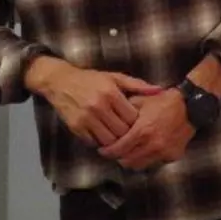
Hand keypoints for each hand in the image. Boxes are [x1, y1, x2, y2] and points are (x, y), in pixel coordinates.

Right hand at [26, 57, 162, 147]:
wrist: (60, 81)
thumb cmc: (91, 79)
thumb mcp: (114, 77)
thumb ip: (137, 85)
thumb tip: (160, 90)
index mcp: (111, 92)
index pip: (132, 118)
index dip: (137, 123)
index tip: (138, 124)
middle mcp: (98, 105)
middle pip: (122, 131)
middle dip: (127, 135)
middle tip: (130, 135)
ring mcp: (86, 117)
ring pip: (108, 140)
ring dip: (114, 141)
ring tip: (117, 137)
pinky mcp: (76, 126)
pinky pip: (94, 142)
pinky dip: (99, 142)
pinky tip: (102, 135)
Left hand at [99, 90, 194, 170]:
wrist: (190, 107)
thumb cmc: (164, 101)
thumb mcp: (141, 100)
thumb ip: (124, 110)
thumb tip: (109, 117)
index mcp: (142, 131)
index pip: (118, 150)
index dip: (107, 152)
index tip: (102, 150)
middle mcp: (152, 145)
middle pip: (126, 161)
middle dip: (118, 157)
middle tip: (114, 152)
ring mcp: (163, 153)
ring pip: (139, 165)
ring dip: (131, 160)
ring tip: (128, 152)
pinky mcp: (172, 156)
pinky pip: (154, 163)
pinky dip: (147, 158)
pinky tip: (145, 150)